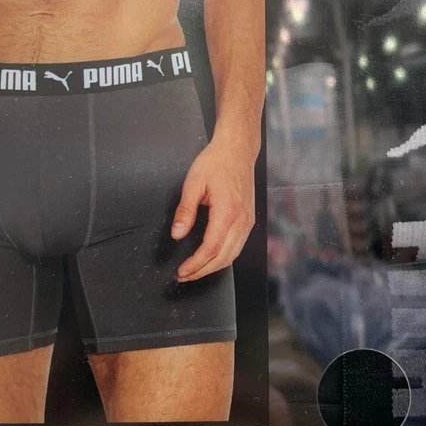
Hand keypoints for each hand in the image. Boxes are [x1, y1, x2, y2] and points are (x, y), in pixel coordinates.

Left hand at [171, 138, 255, 281]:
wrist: (237, 150)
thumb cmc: (216, 162)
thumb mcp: (193, 183)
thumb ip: (185, 211)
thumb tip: (177, 234)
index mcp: (227, 211)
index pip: (211, 248)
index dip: (196, 264)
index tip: (182, 271)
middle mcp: (241, 220)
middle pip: (224, 257)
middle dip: (202, 271)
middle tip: (184, 275)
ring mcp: (247, 221)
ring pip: (233, 255)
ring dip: (213, 267)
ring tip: (195, 270)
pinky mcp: (248, 220)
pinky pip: (238, 246)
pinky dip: (224, 257)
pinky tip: (211, 258)